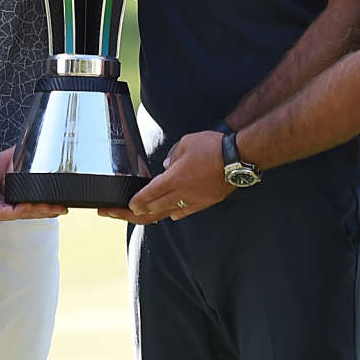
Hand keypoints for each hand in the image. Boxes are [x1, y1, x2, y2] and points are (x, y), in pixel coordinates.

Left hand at [0, 148, 64, 222]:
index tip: (61, 202)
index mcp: (5, 201)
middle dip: (47, 211)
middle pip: (29, 214)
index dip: (45, 206)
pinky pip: (6, 213)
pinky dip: (20, 209)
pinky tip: (30, 205)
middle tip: (63, 208)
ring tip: (52, 207)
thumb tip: (33, 145)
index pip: (29, 207)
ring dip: (38, 211)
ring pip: (20, 215)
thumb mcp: (1, 161)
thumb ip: (17, 158)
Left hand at [105, 129, 231, 222]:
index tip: (126, 206)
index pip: (148, 195)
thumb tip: (166, 166)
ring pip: (167, 213)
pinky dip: (173, 214)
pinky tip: (169, 215)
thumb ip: (172, 156)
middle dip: (133, 213)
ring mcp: (193, 201)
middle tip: (121, 214)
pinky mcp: (205, 203)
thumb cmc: (212, 147)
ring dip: (152, 215)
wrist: (238, 158)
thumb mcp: (186, 143)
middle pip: (153, 209)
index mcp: (173, 179)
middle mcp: (181, 193)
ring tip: (140, 216)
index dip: (135, 203)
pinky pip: (184, 212)